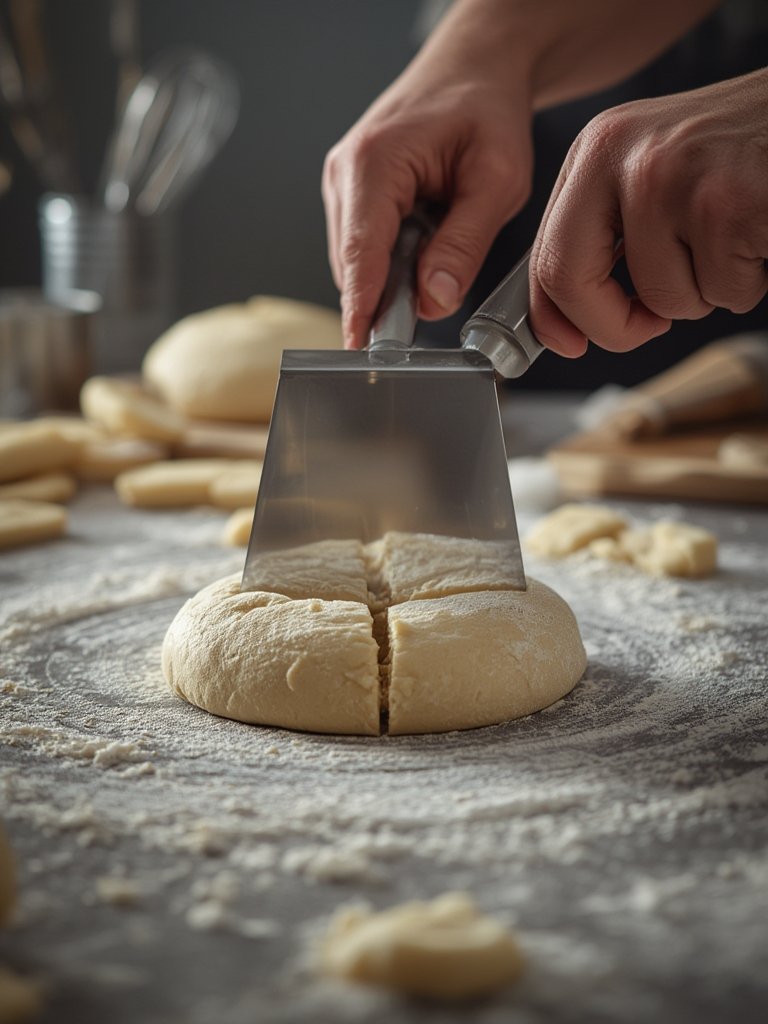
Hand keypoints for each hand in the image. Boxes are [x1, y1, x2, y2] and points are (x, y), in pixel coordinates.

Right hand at [323, 11, 533, 348]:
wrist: (475, 69)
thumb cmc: (486, 108)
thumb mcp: (497, 179)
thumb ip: (465, 243)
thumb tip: (435, 299)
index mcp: (375, 162)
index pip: (362, 252)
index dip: (361, 305)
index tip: (359, 346)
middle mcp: (346, 172)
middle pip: (355, 264)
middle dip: (387, 298)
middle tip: (430, 311)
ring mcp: (343, 185)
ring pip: (357, 262)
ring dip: (393, 278)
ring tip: (437, 260)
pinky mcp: (352, 195)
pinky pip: (365, 249)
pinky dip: (392, 263)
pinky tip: (424, 247)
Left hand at [529, 68, 767, 356]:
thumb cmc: (741, 149)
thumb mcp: (653, 171)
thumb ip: (604, 233)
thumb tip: (564, 319)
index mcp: (599, 148)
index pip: (546, 255)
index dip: (552, 317)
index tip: (566, 344)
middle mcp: (628, 156)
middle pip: (573, 282)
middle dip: (613, 327)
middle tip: (650, 325)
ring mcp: (676, 179)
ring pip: (667, 300)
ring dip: (707, 293)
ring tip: (732, 240)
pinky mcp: (729, 205)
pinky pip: (725, 293)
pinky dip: (749, 282)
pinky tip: (758, 233)